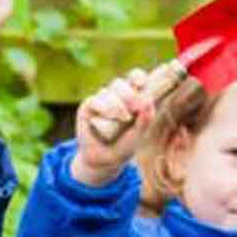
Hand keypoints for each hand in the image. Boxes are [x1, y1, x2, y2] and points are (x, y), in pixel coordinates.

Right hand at [71, 70, 155, 185]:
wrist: (102, 160)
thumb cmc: (124, 146)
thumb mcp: (138, 135)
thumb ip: (145, 119)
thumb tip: (148, 100)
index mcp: (130, 97)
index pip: (134, 77)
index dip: (138, 76)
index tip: (142, 83)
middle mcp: (115, 96)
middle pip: (120, 83)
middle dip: (129, 92)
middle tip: (135, 106)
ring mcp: (100, 101)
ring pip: (108, 91)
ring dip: (118, 103)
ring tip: (124, 118)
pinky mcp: (87, 107)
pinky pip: (95, 100)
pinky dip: (105, 107)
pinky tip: (110, 116)